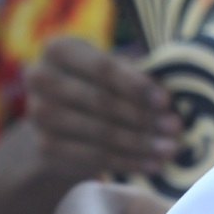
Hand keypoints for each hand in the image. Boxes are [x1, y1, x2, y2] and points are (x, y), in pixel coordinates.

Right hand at [24, 36, 180, 180]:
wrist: (62, 121)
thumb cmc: (100, 85)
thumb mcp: (116, 72)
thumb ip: (138, 78)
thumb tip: (167, 99)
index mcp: (60, 49)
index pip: (103, 69)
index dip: (136, 86)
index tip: (165, 101)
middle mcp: (40, 78)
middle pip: (101, 102)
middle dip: (143, 117)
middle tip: (175, 128)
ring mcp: (38, 115)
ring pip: (99, 132)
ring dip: (139, 143)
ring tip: (170, 148)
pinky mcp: (45, 147)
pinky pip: (93, 157)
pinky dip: (127, 162)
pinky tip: (152, 164)